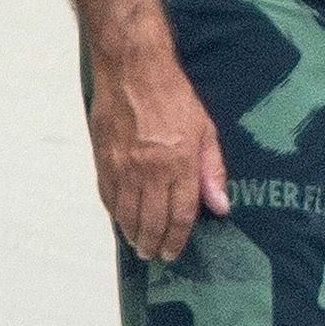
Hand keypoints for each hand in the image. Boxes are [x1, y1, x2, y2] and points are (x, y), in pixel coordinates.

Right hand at [87, 51, 228, 263]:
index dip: (178, 238)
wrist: (133, 71)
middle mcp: (150, 171)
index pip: (180, 215)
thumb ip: (213, 170)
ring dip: (133, 234)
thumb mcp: (206, 130)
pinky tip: (121, 221)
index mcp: (180, 164)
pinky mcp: (103, 160)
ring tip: (140, 244)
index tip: (175, 252)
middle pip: (151, 221)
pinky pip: (108, 198)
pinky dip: (115, 214)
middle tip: (155, 254)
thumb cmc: (174, 96)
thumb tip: (221, 206)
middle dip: (154, 243)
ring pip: (126, 215)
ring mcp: (123, 168)